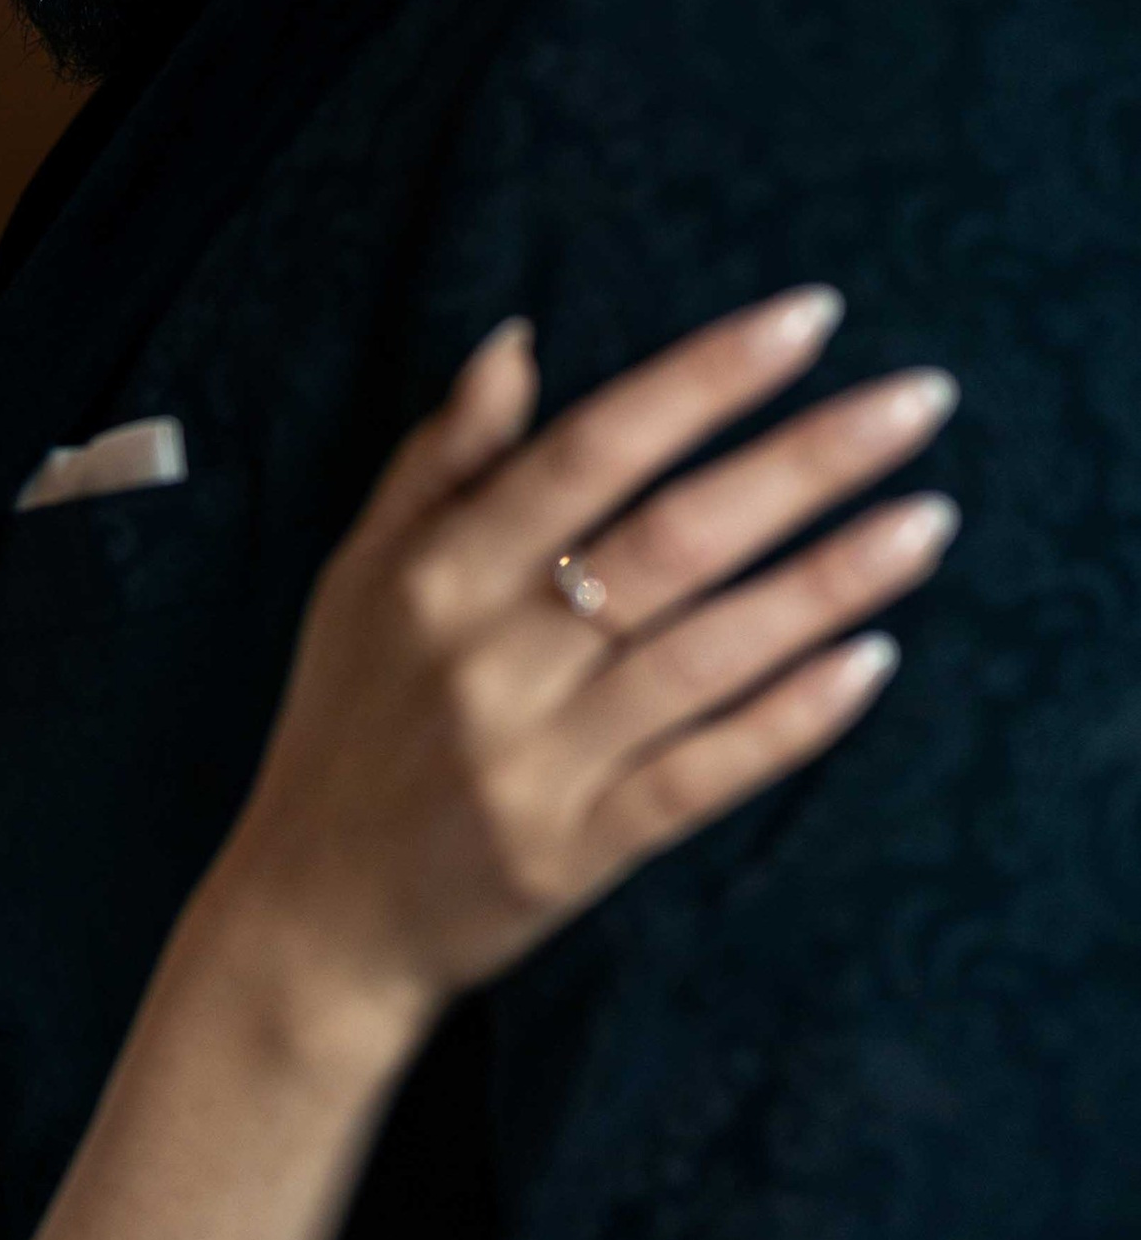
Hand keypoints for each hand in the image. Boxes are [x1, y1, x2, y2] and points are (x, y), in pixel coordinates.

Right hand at [212, 289, 957, 1064]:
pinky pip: (701, 776)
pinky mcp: (574, 852)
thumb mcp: (359, 578)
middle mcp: (488, 660)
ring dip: (829, 584)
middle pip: (672, 541)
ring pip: (706, 654)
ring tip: (926, 521)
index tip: (808, 320)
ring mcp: (536, 761)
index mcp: (436, 576)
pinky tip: (869, 663)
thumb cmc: (346, 726)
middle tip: (917, 403)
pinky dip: (786, 721)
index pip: (592, 451)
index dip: (703, 381)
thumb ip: (439, 461)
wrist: (313, 918)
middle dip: (804, 464)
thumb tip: (516, 343)